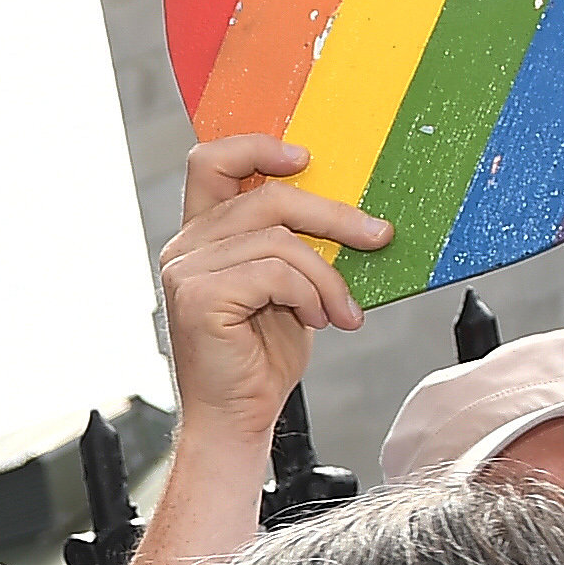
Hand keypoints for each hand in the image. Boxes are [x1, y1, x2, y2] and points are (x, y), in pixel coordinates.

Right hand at [156, 136, 388, 440]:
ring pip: (279, 238)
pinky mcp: (198, 297)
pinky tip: (318, 322)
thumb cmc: (260, 356)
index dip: (258, 146)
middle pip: (265, 196)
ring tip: (338, 311)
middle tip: (378, 236)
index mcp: (201, 236)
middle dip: (333, 215)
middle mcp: (185, 247)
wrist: (237, 418)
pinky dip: (311, 296)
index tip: (307, 158)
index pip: (211, 161)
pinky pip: (275, 272)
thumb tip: (351, 211)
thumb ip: (293, 245)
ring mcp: (186, 271)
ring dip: (326, 276)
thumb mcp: (286, 286)